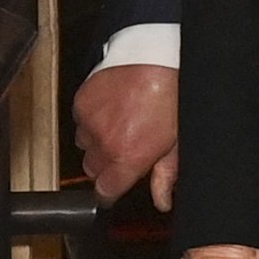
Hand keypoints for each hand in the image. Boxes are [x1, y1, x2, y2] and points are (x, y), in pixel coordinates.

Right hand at [73, 63, 178, 208]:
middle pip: (93, 170)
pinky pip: (80, 121)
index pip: (105, 192)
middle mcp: (105, 142)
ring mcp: (90, 121)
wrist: (158, 57)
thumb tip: (162, 201)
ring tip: (121, 123)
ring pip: (85, 144)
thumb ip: (165, 175)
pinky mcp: (81, 102)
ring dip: (98, 140)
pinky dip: (92, 118)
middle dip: (107, 164)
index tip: (118, 184)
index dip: (112, 190)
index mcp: (129, 156)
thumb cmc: (173, 94)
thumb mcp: (177, 140)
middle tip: (127, 146)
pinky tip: (113, 107)